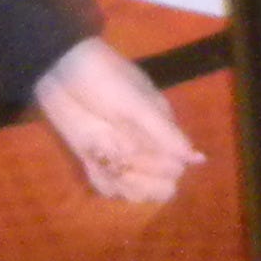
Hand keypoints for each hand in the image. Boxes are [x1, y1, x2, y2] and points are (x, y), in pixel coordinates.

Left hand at [32, 37, 201, 203]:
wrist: (60, 69)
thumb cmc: (106, 80)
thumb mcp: (137, 104)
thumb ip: (166, 134)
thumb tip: (200, 160)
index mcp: (161, 131)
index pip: (174, 170)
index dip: (158, 168)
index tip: (138, 149)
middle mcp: (145, 147)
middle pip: (158, 186)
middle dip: (140, 179)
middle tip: (119, 158)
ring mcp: (119, 155)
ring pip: (133, 191)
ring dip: (121, 183)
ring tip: (103, 159)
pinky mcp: (95, 158)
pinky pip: (106, 186)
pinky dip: (101, 180)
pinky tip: (91, 162)